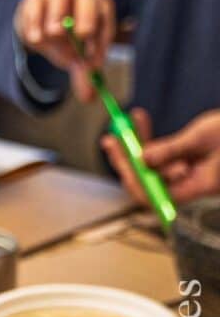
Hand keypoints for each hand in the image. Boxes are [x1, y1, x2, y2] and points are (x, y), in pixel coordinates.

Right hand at [14, 0, 115, 101]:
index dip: (102, 37)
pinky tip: (37, 39)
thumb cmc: (64, 38)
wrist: (36, 23)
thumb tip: (90, 98)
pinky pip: (36, 17)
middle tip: (80, 41)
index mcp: (97, 4)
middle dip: (85, 21)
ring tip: (53, 41)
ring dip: (55, 32)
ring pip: (58, 10)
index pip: (105, 15)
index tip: (94, 61)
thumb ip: (84, 75)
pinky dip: (36, 34)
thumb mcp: (76, 55)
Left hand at [104, 109, 219, 204]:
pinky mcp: (190, 167)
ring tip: (129, 121)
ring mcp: (189, 178)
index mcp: (196, 188)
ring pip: (154, 168)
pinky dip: (153, 143)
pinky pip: (164, 159)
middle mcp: (189, 188)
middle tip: (111, 138)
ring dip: (139, 145)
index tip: (118, 155)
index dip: (131, 177)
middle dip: (128, 159)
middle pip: (148, 181)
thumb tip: (143, 158)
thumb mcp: (204, 136)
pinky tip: (142, 123)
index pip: (152, 194)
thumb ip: (172, 149)